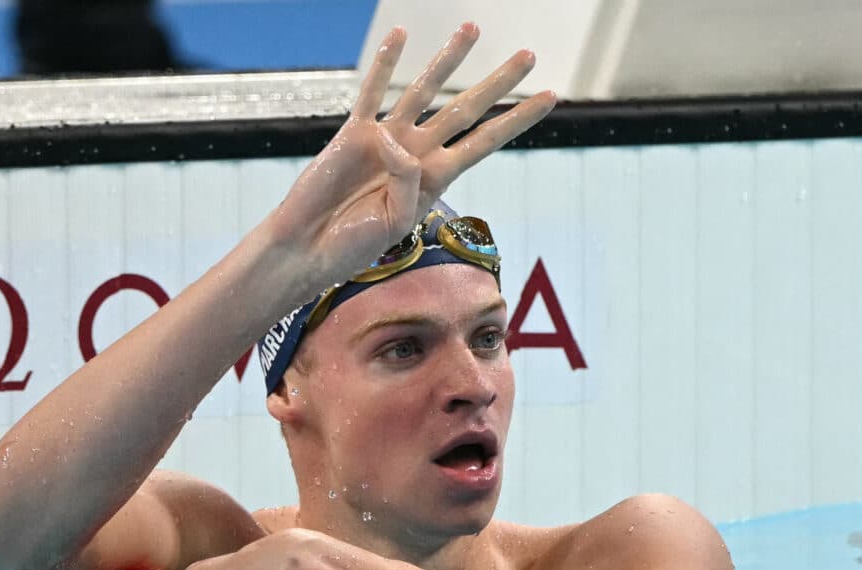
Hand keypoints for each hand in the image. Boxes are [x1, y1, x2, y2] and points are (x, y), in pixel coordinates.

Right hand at [270, 23, 556, 288]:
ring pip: (424, 90)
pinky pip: (372, 92)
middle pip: (466, 109)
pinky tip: (401, 35)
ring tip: (472, 29)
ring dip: (449, 59)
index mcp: (435, 178)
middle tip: (529, 55)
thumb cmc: (353, 245)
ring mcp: (385, 139)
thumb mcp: (395, 222)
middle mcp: (416, 153)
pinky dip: (384, 63)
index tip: (550, 97)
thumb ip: (406, 181)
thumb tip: (394, 141)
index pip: (484, 141)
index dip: (516, 119)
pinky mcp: (353, 133)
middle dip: (499, 83)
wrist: (310, 248)